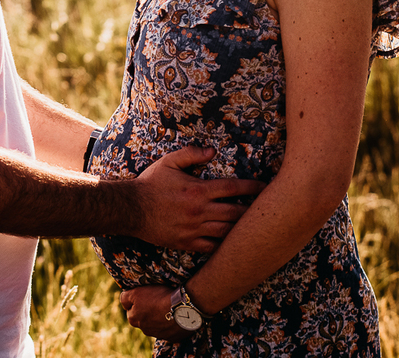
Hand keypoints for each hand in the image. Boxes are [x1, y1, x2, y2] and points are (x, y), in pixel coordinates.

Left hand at [120, 285, 190, 340]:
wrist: (182, 307)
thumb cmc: (159, 297)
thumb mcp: (136, 292)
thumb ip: (125, 297)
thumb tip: (124, 300)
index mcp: (133, 319)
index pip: (130, 309)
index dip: (137, 300)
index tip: (145, 295)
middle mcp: (144, 329)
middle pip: (142, 318)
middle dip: (147, 311)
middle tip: (156, 300)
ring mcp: (158, 334)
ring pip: (155, 324)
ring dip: (158, 317)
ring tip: (167, 307)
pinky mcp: (171, 337)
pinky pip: (168, 329)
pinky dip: (169, 323)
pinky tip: (175, 314)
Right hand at [133, 146, 265, 251]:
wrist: (130, 210)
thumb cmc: (150, 184)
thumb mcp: (168, 162)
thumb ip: (191, 154)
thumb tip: (212, 151)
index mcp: (198, 190)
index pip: (233, 188)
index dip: (252, 187)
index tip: (265, 187)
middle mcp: (200, 211)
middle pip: (236, 212)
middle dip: (254, 211)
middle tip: (267, 209)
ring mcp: (194, 230)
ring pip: (227, 232)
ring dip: (242, 229)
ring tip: (255, 227)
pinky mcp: (187, 243)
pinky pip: (212, 248)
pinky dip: (225, 246)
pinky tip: (233, 244)